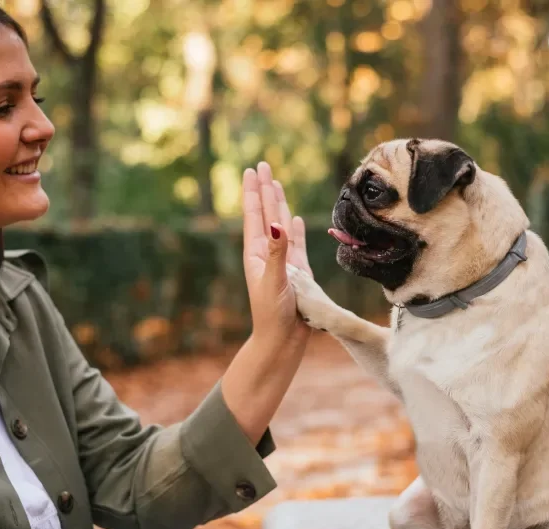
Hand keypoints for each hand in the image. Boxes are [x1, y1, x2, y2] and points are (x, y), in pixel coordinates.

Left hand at [241, 162, 312, 347]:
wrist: (282, 342)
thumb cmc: (274, 315)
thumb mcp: (274, 282)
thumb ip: (277, 253)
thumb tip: (278, 224)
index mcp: (257, 254)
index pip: (255, 215)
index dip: (254, 192)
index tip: (252, 170)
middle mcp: (268, 254)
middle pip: (266, 214)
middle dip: (264, 190)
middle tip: (262, 166)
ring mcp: (282, 263)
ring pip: (280, 225)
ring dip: (278, 205)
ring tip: (275, 185)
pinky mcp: (297, 273)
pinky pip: (296, 244)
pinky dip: (296, 230)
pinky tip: (295, 219)